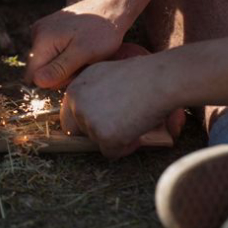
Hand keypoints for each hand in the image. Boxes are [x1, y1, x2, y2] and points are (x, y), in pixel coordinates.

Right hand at [24, 0, 128, 88]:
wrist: (110, 7)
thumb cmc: (101, 31)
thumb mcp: (83, 52)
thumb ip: (60, 68)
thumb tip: (38, 81)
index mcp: (42, 39)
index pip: (35, 76)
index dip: (55, 80)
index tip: (76, 70)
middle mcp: (36, 33)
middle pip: (41, 70)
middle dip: (61, 73)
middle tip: (83, 62)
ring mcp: (42, 31)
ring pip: (48, 63)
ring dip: (65, 65)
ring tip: (83, 54)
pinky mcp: (49, 31)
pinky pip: (53, 53)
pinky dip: (67, 56)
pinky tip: (80, 48)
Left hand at [60, 44, 185, 157]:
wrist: (159, 79)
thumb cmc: (140, 75)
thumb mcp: (105, 75)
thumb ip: (92, 93)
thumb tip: (93, 112)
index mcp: (75, 89)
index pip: (68, 117)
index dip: (84, 124)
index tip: (98, 127)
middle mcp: (77, 105)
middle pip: (80, 133)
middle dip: (97, 134)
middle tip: (118, 128)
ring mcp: (89, 121)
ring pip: (98, 142)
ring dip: (115, 138)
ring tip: (134, 121)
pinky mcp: (104, 136)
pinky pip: (111, 152)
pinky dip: (125, 147)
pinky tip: (137, 132)